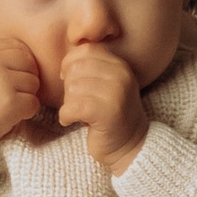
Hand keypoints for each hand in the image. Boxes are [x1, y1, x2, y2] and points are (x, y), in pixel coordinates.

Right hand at [0, 39, 46, 146]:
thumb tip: (26, 53)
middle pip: (29, 63)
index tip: (11, 77)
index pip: (18, 46)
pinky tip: (9, 116)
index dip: (20, 63)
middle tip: (12, 93)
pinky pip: (34, 103)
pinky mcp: (9, 103)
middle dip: (26, 78)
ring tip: (6, 105)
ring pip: (34, 83)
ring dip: (26, 97)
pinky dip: (26, 113)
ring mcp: (0, 81)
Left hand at [59, 41, 146, 172]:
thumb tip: (64, 64)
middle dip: (69, 87)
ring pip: (72, 89)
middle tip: (77, 102)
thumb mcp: (106, 84)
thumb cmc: (110, 114)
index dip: (70, 64)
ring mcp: (116, 93)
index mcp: (120, 65)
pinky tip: (72, 121)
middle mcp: (121, 75)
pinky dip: (66, 116)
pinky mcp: (107, 113)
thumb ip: (91, 67)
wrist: (131, 145)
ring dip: (68, 103)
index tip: (69, 80)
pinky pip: (71, 107)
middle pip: (76, 69)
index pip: (86, 50)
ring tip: (79, 113)